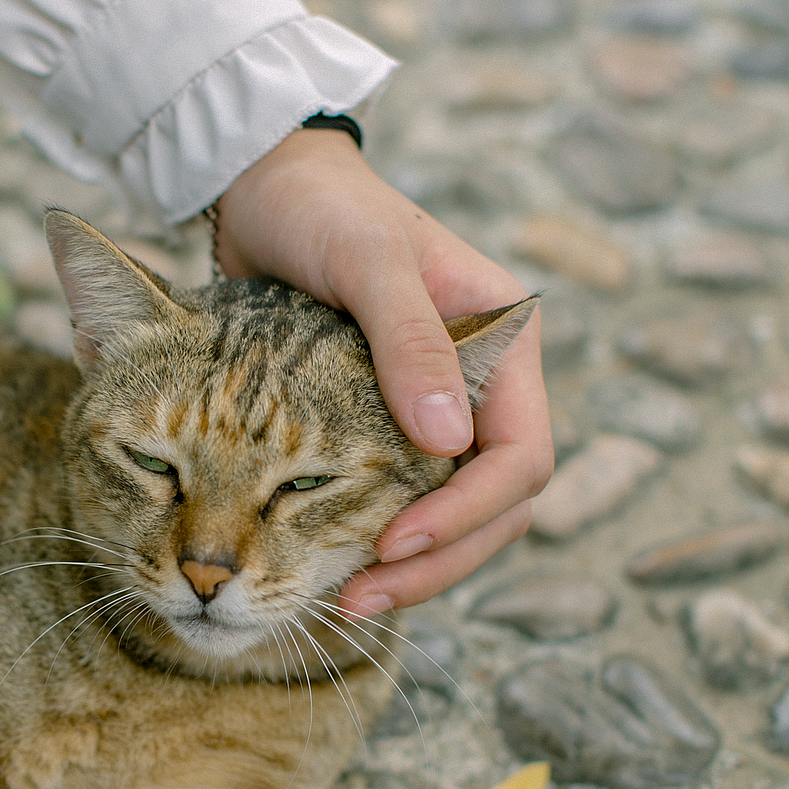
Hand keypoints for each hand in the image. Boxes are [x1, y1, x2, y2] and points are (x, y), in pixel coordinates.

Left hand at [215, 127, 553, 615]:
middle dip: (439, 559)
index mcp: (505, 341)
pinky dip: (384, 544)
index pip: (521, 456)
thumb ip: (411, 341)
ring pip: (461, 516)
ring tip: (344, 601)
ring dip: (415, 566)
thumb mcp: (365, 259)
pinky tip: (339, 571)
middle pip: (499, 505)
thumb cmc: (321, 209)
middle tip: (359, 599)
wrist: (268, 187)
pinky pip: (414, 503)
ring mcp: (447, 408)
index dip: (467, 513)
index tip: (392, 544)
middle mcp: (487, 383)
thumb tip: (449, 441)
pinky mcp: (396, 426)